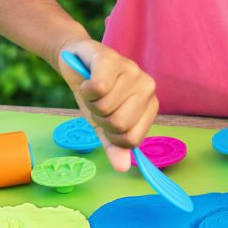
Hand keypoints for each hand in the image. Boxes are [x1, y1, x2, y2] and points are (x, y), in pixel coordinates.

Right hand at [56, 38, 158, 171]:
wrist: (76, 60)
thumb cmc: (96, 95)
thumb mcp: (104, 124)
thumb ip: (114, 145)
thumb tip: (121, 167)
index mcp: (150, 105)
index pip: (132, 140)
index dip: (112, 136)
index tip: (106, 120)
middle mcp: (147, 87)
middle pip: (119, 124)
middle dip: (100, 119)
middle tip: (98, 102)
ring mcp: (132, 71)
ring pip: (106, 107)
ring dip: (91, 103)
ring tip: (94, 90)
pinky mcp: (112, 59)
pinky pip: (97, 89)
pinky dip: (85, 89)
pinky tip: (88, 80)